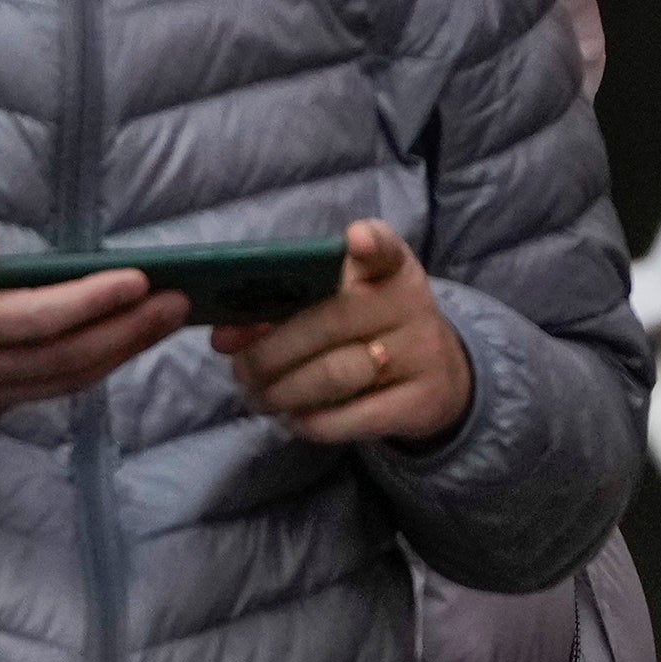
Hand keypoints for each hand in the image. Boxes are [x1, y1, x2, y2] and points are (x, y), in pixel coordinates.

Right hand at [0, 205, 202, 420]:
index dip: (88, 302)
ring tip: (165, 319)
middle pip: (60, 359)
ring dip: (119, 353)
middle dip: (124, 331)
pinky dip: (91, 369)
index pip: (30, 319)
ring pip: (61, 382)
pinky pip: (46, 392)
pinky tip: (124, 341)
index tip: (139, 278)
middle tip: (177, 300)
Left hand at [220, 219, 473, 448]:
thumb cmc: (365, 332)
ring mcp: (421, 354)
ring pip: (334, 374)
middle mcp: (410, 305)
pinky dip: (310, 421)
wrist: (437, 378)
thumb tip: (223, 337)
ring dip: (281, 391)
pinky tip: (294, 417)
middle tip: (241, 371)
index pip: (385, 249)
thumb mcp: (336, 307)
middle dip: (269, 352)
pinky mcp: (420, 402)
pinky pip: (350, 417)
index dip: (371, 243)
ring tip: (259, 397)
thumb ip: (280, 309)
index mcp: (388, 270)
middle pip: (329, 322)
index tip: (355, 240)